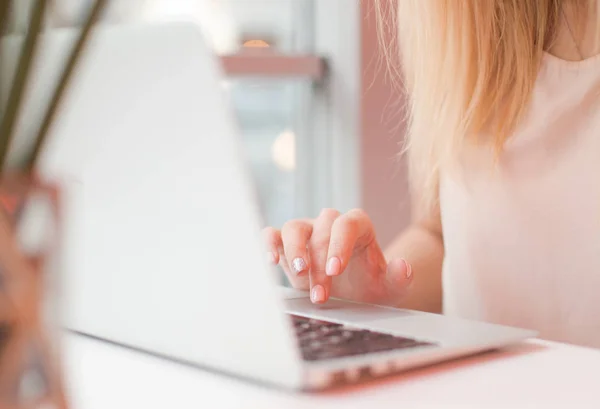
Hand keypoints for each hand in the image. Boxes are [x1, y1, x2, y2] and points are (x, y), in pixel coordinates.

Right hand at [262, 208, 412, 304]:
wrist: (352, 295)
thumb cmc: (370, 287)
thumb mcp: (389, 287)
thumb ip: (398, 277)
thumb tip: (403, 267)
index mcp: (358, 227)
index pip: (347, 224)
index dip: (339, 244)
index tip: (335, 270)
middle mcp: (330, 224)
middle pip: (321, 230)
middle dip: (320, 262)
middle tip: (321, 294)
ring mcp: (307, 231)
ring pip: (294, 227)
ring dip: (294, 251)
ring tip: (298, 274)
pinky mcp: (285, 243)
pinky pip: (272, 234)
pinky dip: (268, 244)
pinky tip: (271, 262)